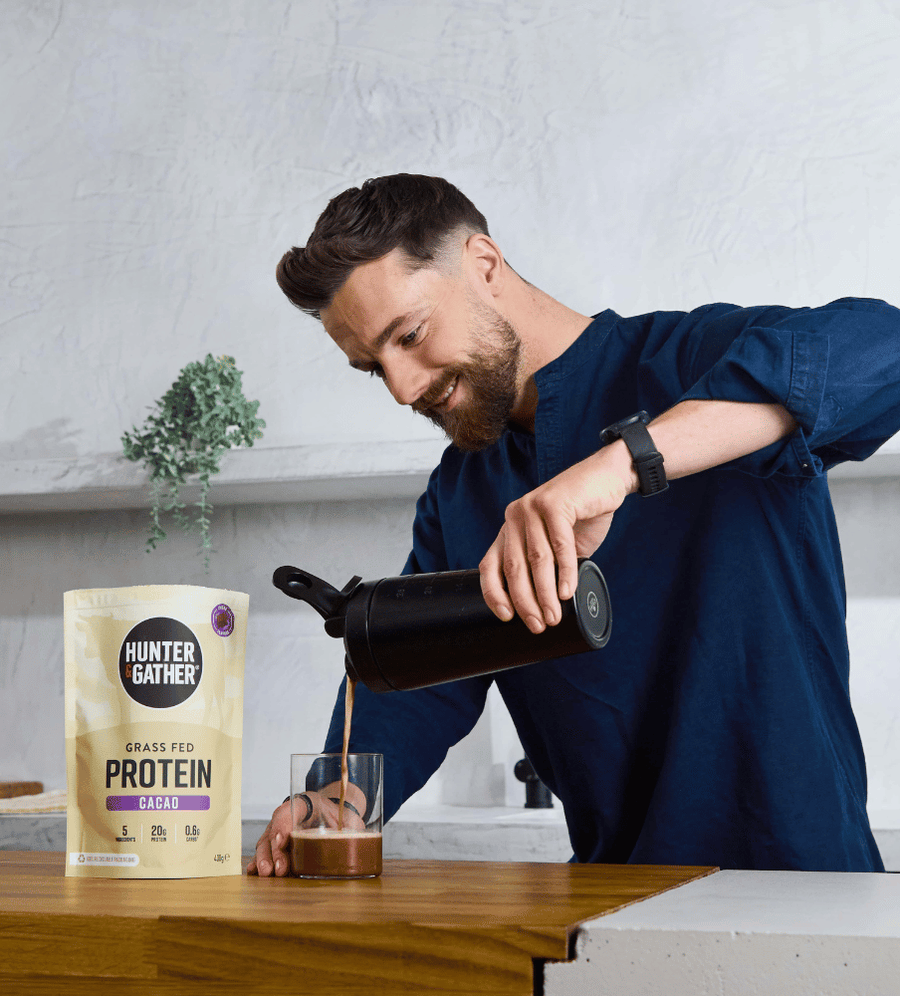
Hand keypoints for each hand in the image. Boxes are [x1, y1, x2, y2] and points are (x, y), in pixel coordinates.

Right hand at [247, 782, 367, 876]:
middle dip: (275, 851)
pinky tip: (253, 871)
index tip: (283, 839)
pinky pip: (264, 850)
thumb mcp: (350, 819)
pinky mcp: (276, 843)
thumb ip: (354, 829)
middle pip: (276, 829)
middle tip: (279, 869)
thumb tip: (361, 841)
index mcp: (308, 802)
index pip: (292, 809)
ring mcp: (280, 828)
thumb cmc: (340, 815)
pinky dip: (257, 861)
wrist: (333, 812)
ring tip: (267, 874)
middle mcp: (289, 814)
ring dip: (265, 858)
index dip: (285, 824)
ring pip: (266, 841)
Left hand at [479, 443, 634, 632]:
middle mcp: (514, 516)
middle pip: (513, 567)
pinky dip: (565, 572)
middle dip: (525, 601)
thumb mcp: (557, 544)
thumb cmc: (582, 516)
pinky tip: (568, 591)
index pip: (490, 565)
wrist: (607, 479)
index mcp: (509, 529)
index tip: (507, 617)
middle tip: (538, 624)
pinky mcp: (555, 503)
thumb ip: (546, 566)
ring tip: (554, 616)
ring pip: (536, 559)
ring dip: (545, 593)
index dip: (494, 594)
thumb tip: (544, 606)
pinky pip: (559, 545)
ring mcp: (532, 507)